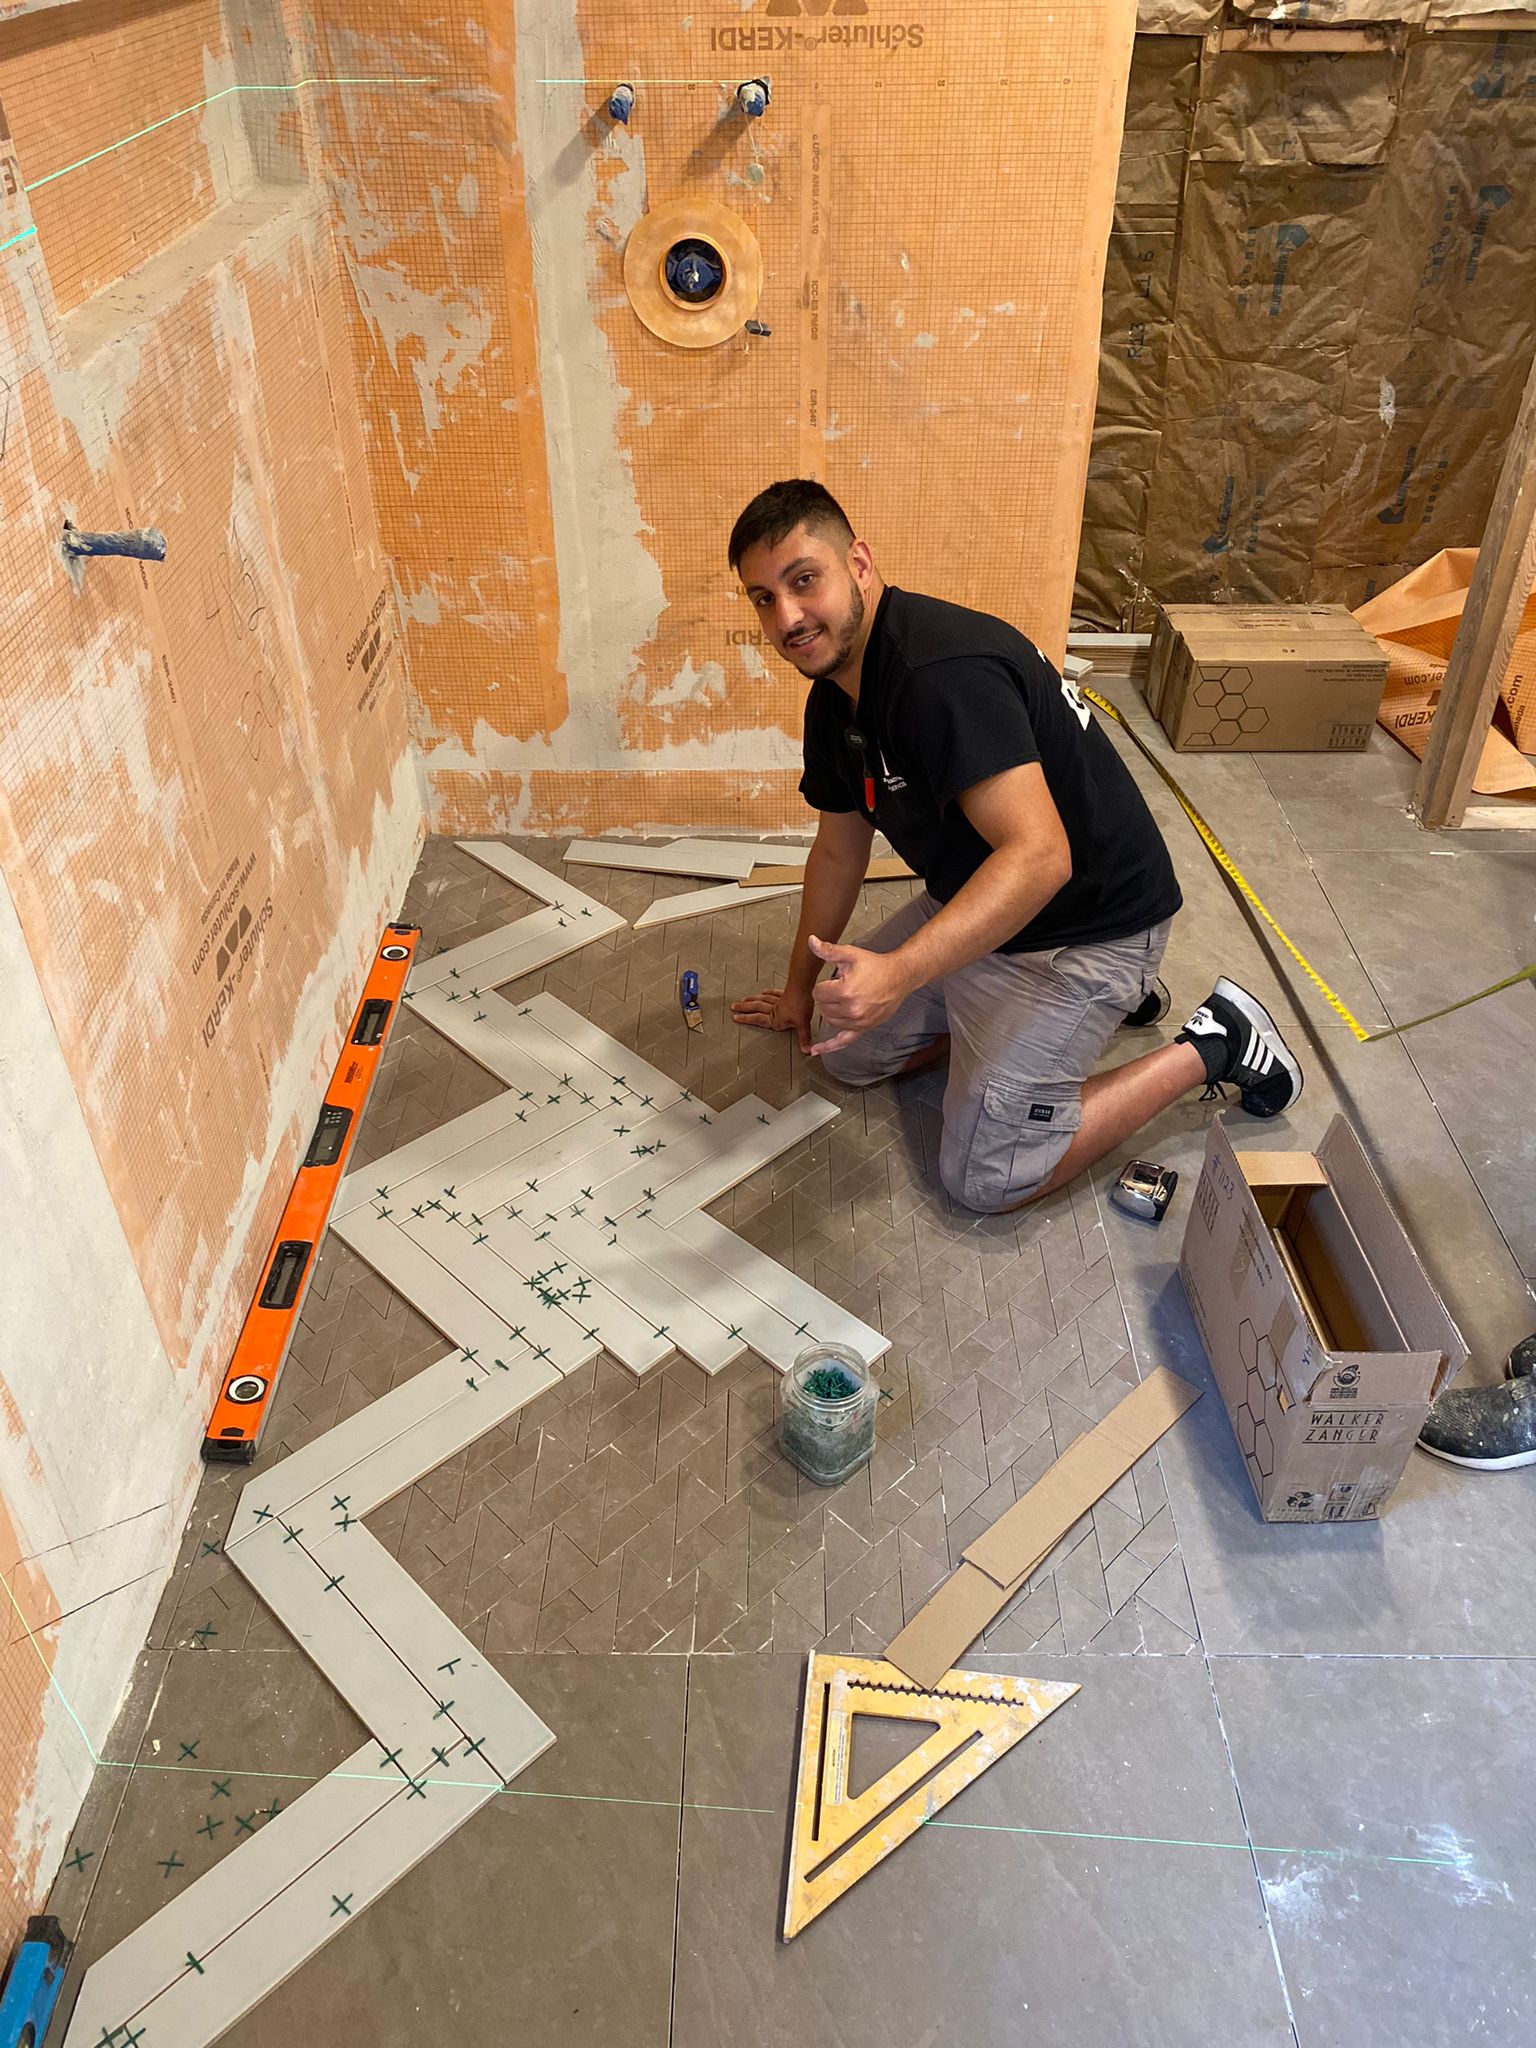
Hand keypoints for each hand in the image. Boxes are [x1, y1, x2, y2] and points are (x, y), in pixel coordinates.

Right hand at [730, 985, 814, 1054]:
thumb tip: (806, 1050)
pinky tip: (764, 992)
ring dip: (751, 1000)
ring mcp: (779, 1000)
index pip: (757, 1019)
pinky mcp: (784, 993)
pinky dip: (768, 993)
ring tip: (743, 1000)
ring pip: (762, 1000)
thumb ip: (804, 1038)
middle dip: (744, 1008)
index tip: (736, 1017)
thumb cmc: (801, 1004)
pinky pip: (773, 993)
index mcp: (776, 1019)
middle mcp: (775, 1009)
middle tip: (734, 1007)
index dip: (746, 1019)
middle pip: (756, 1008)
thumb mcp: (803, 1025)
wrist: (803, 987)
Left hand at [806, 936, 911, 1055]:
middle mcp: (851, 1010)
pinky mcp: (863, 1028)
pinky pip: (843, 1041)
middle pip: (822, 1007)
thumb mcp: (850, 955)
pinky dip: (828, 1047)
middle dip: (827, 996)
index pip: (817, 992)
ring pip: (829, 1021)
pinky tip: (816, 1051)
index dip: (823, 984)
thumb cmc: (875, 965)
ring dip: (830, 1010)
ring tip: (844, 998)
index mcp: (845, 991)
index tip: (835, 979)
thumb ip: (828, 951)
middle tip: (841, 986)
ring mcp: (858, 1021)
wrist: (899, 977)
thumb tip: (811, 940)